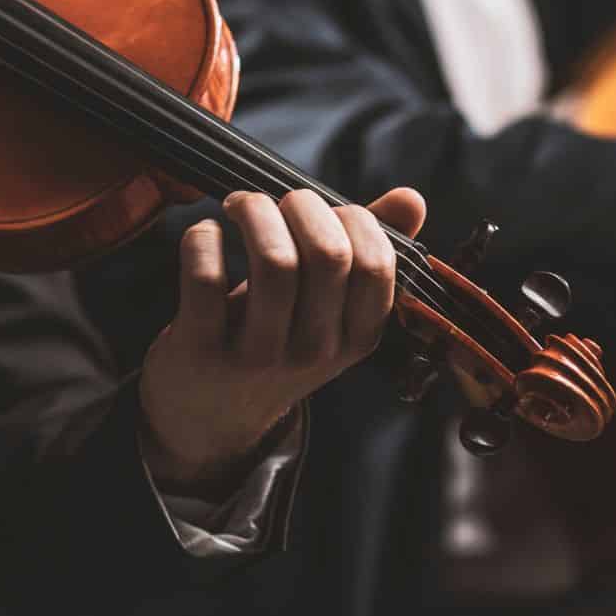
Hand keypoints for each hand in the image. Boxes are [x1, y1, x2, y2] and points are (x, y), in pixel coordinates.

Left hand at [139, 187, 427, 497]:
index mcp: (356, 338)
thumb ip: (368, 254)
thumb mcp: (328, 311)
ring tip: (241, 205)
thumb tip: (412, 198)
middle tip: (277, 202)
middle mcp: (314, 350)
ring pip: (274, 261)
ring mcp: (259, 355)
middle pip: (328, 255)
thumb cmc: (276, 342)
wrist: (210, 416)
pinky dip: (203, 239)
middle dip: (302, 205)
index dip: (353, 219)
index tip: (325, 210)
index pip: (377, 266)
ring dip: (256, 212)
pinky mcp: (202, 350)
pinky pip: (206, 278)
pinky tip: (207, 233)